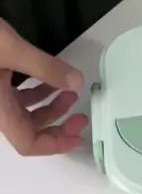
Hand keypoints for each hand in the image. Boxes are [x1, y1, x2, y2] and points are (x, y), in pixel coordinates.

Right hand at [0, 19, 87, 154]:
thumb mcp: (10, 49)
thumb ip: (45, 67)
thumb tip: (76, 82)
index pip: (27, 143)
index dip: (54, 145)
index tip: (78, 136)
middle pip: (28, 130)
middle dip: (57, 124)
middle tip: (80, 113)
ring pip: (24, 114)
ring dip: (49, 106)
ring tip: (69, 90)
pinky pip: (16, 97)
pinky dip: (37, 92)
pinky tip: (50, 79)